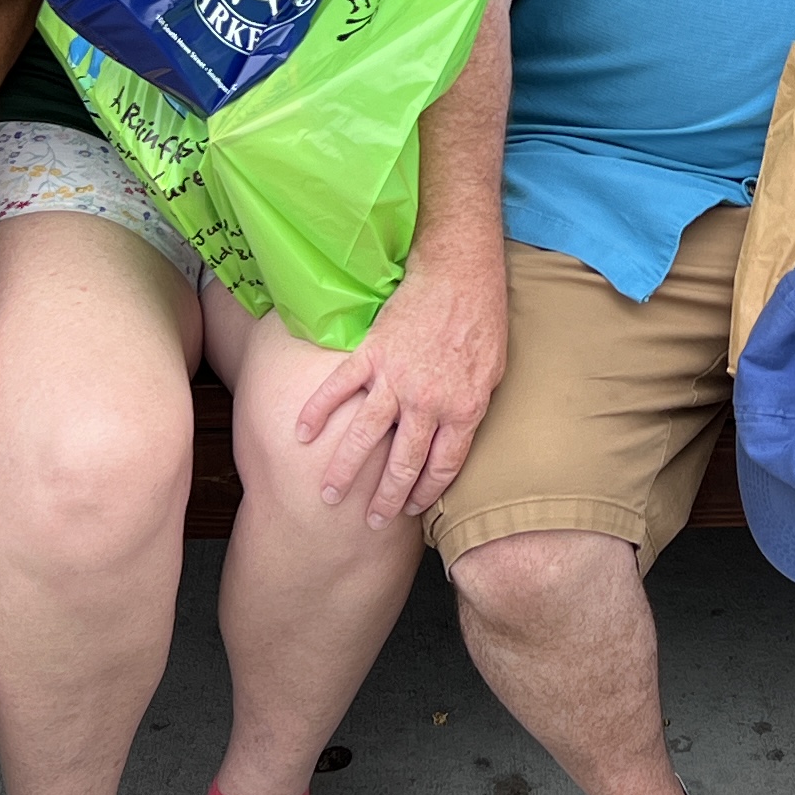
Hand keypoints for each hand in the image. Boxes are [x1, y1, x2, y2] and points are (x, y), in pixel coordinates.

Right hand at [291, 242, 507, 526]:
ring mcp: (396, 380)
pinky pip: (338, 390)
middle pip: (403, 464)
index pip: (442, 467)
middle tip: (370, 520)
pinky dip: (317, 412)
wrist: (460, 273)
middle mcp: (428, 403)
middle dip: (385, 498)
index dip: (425, 493)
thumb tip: (457, 434)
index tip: (411, 509)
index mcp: (463, 410)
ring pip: (365, 437)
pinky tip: (301, 434)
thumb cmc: (482, 319)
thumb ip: (471, 407)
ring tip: (328, 496)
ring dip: (344, 471)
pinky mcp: (372, 355)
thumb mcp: (493, 372)